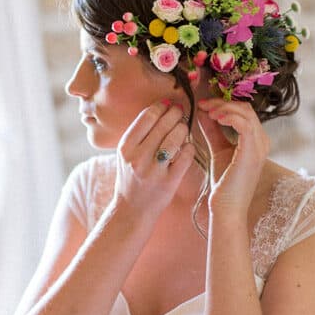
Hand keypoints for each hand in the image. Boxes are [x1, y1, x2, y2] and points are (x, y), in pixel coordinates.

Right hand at [113, 100, 196, 216]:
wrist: (131, 210)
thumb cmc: (131, 177)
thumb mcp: (126, 154)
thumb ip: (140, 134)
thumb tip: (161, 108)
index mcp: (125, 147)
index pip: (146, 117)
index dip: (161, 107)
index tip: (168, 104)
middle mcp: (138, 157)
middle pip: (163, 125)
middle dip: (175, 114)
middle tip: (181, 111)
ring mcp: (154, 170)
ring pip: (175, 139)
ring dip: (183, 129)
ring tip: (184, 128)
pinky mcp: (168, 182)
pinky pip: (185, 157)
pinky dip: (189, 148)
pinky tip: (187, 147)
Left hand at [196, 97, 269, 219]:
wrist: (226, 207)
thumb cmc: (224, 182)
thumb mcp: (217, 149)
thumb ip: (213, 130)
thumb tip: (203, 111)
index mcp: (256, 140)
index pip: (244, 111)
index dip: (224, 103)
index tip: (203, 104)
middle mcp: (262, 141)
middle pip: (245, 108)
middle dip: (222, 103)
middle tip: (203, 105)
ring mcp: (260, 146)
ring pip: (245, 112)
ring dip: (223, 108)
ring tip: (207, 112)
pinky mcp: (252, 152)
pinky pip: (244, 124)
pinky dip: (229, 116)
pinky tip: (215, 118)